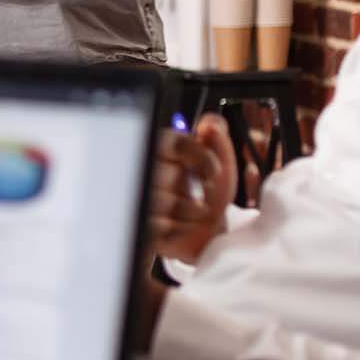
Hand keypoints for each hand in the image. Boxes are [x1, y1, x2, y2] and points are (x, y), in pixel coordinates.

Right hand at [150, 114, 236, 265]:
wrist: (206, 236)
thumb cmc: (208, 197)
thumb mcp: (221, 164)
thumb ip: (218, 138)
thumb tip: (211, 123)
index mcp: (162, 148)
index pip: (174, 142)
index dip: (200, 157)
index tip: (213, 173)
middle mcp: (145, 168)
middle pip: (169, 172)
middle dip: (194, 189)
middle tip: (203, 194)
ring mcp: (138, 196)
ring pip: (163, 201)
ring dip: (189, 211)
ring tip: (193, 213)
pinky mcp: (138, 223)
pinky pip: (158, 225)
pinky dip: (179, 228)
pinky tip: (181, 225)